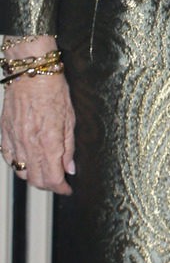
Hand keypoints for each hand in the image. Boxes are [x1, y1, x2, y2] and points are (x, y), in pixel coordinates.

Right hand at [1, 36, 74, 194]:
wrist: (31, 73)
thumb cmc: (53, 89)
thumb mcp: (70, 117)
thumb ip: (69, 146)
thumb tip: (70, 168)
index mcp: (49, 141)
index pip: (53, 177)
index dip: (61, 188)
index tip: (67, 189)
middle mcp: (29, 144)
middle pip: (37, 179)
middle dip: (49, 185)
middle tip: (58, 182)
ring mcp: (14, 140)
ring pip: (21, 172)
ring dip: (33, 178)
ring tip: (44, 174)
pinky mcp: (4, 134)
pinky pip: (9, 159)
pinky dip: (18, 165)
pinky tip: (26, 162)